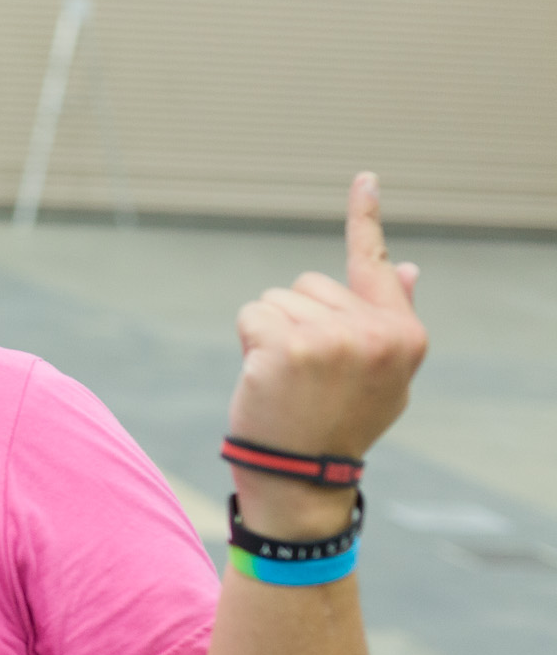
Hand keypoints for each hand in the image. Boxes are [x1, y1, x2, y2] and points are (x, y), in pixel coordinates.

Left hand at [228, 173, 427, 535]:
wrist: (303, 477)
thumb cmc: (337, 425)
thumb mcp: (381, 376)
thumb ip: (390, 319)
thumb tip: (406, 265)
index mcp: (404, 336)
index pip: (377, 265)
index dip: (366, 218)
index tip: (364, 177)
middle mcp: (375, 331)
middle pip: (307, 283)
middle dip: (294, 319)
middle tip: (303, 375)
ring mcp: (334, 337)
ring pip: (275, 300)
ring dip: (268, 333)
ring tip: (285, 381)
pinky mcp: (290, 345)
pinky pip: (252, 315)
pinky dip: (247, 342)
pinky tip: (264, 379)